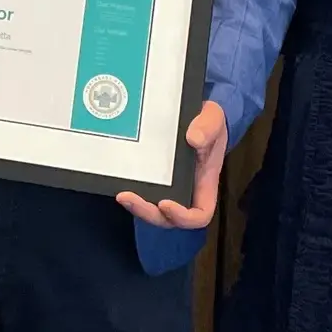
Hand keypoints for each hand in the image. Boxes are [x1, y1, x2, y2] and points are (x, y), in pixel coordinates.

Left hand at [117, 100, 227, 229]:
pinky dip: (131, 190)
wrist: (193, 113)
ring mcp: (167, 185)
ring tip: (121, 195)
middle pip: (168, 218)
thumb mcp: (213, 117)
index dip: (183, 217)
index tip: (166, 203)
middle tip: (129, 198)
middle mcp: (185, 190)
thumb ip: (208, 126)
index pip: (200, 215)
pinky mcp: (152, 175)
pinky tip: (118, 179)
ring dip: (136, 207)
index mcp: (203, 183)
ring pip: (151, 208)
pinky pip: (142, 191)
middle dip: (148, 213)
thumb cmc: (207, 121)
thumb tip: (193, 139)